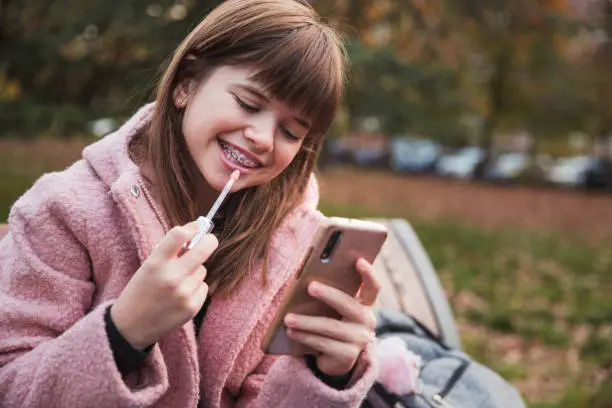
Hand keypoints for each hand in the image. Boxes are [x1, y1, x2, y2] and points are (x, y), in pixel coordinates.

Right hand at [111, 221, 217, 348]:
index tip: (196, 227)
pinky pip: (203, 287)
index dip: (191, 228)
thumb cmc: (140, 291)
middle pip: (203, 250)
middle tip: (210, 240)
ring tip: (178, 282)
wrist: (131, 326)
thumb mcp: (147, 268)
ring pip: (202, 270)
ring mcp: (183, 293)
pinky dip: (195, 288)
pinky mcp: (192, 307)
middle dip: (209, 241)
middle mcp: (171, 277)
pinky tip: (181, 297)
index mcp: (155, 264)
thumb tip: (194, 238)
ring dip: (194, 271)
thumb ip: (168, 254)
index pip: (178, 236)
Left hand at [284, 258, 379, 376]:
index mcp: (365, 305)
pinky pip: (324, 343)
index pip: (373, 287)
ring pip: (331, 327)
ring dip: (307, 322)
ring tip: (288, 318)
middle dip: (328, 294)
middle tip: (310, 286)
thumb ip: (329, 296)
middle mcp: (367, 321)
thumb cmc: (331, 323)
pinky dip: (305, 336)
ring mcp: (359, 340)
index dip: (368, 274)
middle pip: (349, 305)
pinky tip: (291, 331)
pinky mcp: (347, 356)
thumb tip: (305, 279)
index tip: (358, 260)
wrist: (335, 358)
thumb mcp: (333, 309)